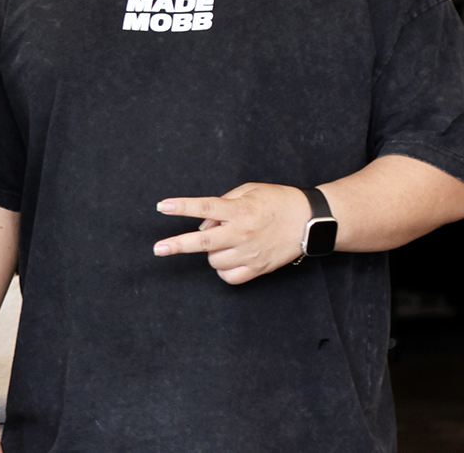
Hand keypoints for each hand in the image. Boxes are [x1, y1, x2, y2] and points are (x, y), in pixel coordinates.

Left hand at [153, 182, 311, 284]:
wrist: (311, 221)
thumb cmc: (278, 201)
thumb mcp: (248, 191)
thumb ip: (222, 204)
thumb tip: (202, 226)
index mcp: (240, 210)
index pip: (205, 207)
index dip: (182, 207)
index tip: (162, 206)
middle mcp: (243, 233)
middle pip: (203, 243)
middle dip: (177, 245)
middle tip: (158, 249)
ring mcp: (251, 253)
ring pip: (214, 261)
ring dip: (211, 252)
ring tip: (225, 241)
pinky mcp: (259, 268)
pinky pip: (230, 277)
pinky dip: (223, 270)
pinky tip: (228, 258)